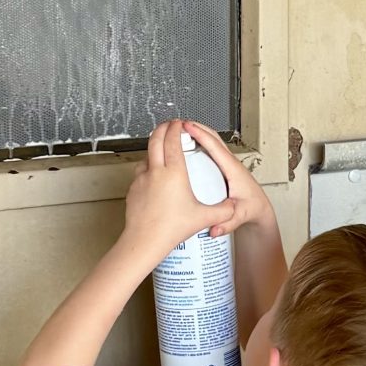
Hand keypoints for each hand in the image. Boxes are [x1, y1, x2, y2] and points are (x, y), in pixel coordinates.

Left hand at [122, 118, 236, 259]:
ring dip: (153, 147)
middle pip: (155, 139)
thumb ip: (223, 211)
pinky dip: (147, 167)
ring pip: (146, 155)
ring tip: (160, 150)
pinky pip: (140, 172)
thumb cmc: (170, 229)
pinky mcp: (133, 189)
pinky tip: (153, 175)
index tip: (179, 123)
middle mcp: (156, 172)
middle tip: (168, 125)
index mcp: (174, 173)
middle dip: (162, 128)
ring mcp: (142, 179)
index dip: (176, 128)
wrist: (144, 241)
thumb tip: (232, 207)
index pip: (172, 141)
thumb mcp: (204, 218)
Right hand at [180, 120, 278, 244]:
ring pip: (212, 142)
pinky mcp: (224, 167)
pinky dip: (199, 143)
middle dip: (196, 128)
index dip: (201, 135)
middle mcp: (231, 163)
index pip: (216, 147)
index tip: (187, 127)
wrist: (260, 210)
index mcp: (233, 170)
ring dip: (197, 133)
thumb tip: (215, 229)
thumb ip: (228, 223)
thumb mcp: (241, 216)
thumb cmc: (253, 209)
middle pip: (213, 138)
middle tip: (177, 124)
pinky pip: (211, 150)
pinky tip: (187, 147)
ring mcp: (228, 164)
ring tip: (178, 132)